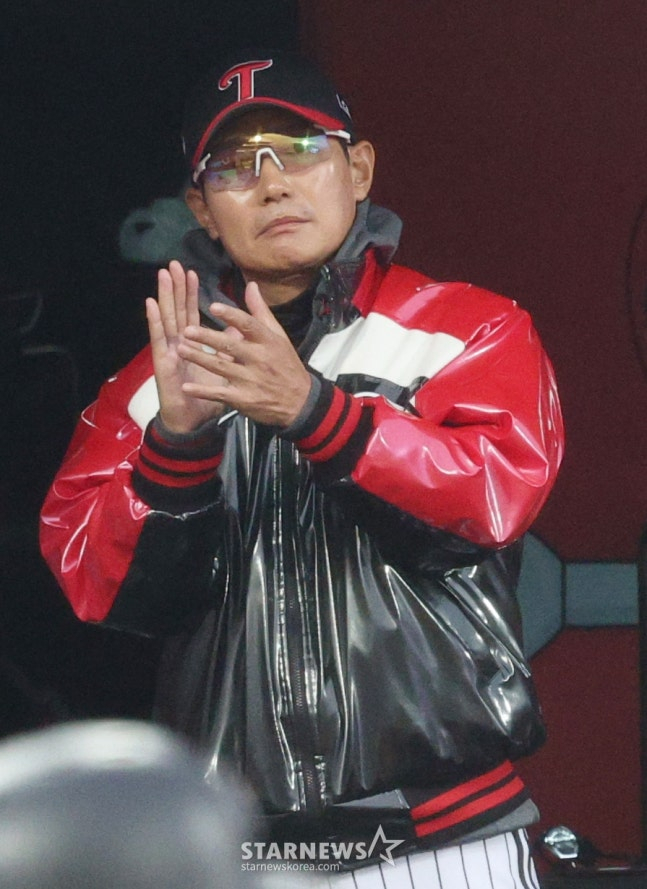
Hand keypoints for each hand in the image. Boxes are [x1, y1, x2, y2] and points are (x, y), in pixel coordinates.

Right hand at [146, 260, 237, 432]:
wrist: (194, 423)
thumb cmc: (205, 398)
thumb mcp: (224, 370)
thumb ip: (228, 348)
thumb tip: (239, 330)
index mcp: (193, 345)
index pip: (191, 314)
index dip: (191, 294)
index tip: (193, 273)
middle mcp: (178, 345)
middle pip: (177, 311)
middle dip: (176, 288)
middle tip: (174, 264)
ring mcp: (169, 352)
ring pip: (166, 319)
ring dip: (164, 296)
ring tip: (163, 275)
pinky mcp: (163, 363)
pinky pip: (158, 340)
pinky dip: (154, 321)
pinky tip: (151, 304)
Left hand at [176, 281, 312, 427]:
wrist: (300, 402)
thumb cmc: (286, 365)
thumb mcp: (279, 336)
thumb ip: (261, 311)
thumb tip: (251, 285)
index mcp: (267, 341)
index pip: (248, 325)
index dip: (231, 315)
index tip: (213, 307)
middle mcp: (259, 359)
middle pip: (230, 346)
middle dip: (208, 338)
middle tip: (186, 330)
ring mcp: (250, 381)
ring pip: (221, 367)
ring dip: (199, 358)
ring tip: (179, 349)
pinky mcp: (244, 399)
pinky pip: (220, 394)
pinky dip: (203, 391)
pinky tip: (186, 387)